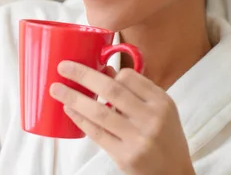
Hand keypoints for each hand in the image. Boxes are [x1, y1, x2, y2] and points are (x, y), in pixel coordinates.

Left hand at [50, 62, 193, 174]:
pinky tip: (69, 110)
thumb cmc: (164, 138)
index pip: (128, 77)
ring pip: (99, 112)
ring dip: (74, 98)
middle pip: (111, 89)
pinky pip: (96, 133)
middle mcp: (151, 118)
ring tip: (56, 89)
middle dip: (83, 75)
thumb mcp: (160, 110)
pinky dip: (80, 119)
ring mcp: (138, 138)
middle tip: (62, 67)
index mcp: (161, 102)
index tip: (91, 69)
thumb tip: (104, 70)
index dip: (107, 72)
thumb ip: (135, 91)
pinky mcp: (125, 156)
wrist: (174, 173)